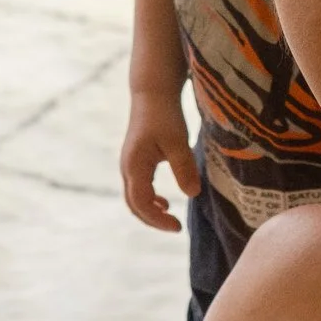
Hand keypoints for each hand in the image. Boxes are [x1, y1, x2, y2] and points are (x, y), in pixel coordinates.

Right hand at [120, 86, 201, 232]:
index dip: (158, 220)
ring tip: (171, 217)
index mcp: (135, 166)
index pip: (142, 203)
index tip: (177, 227)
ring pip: (135, 197)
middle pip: (134, 205)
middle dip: (152, 220)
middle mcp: (127, 168)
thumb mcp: (178, 141)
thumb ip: (184, 168)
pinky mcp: (136, 160)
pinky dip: (150, 200)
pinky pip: (139, 188)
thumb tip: (193, 194)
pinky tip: (164, 202)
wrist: (152, 93)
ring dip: (150, 211)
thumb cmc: (165, 115)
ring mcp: (129, 165)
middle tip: (175, 227)